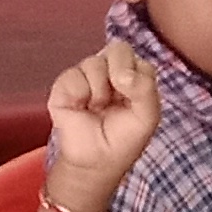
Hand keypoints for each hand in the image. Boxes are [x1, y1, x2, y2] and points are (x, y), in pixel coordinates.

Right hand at [42, 39, 161, 209]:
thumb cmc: (123, 139)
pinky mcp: (64, 84)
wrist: (95, 162)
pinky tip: (80, 108)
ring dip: (99, 91)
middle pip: (117, 48)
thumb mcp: (147, 116)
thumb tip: (122, 75)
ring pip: (94, 62)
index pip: (136, 57)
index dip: (135, 75)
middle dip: (118, 73)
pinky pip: (72, 76)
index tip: (133, 99)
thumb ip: (145, 89)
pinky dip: (79, 95)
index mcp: (132, 74)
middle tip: (114, 99)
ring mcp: (86, 75)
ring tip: (97, 108)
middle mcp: (109, 70)